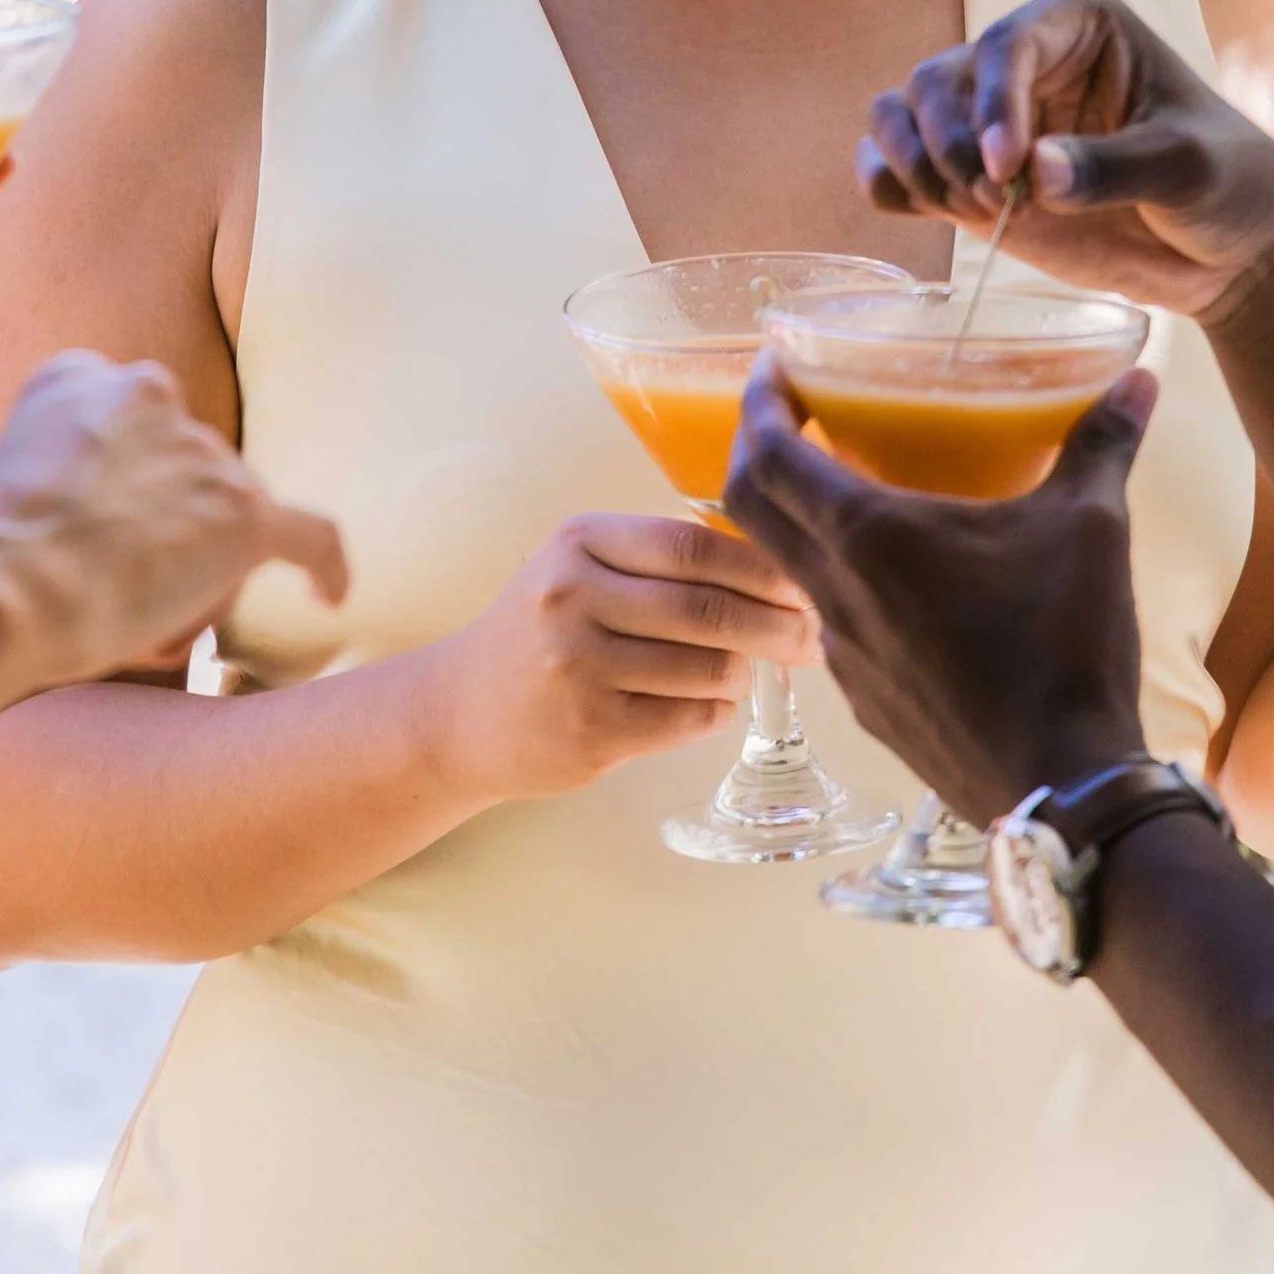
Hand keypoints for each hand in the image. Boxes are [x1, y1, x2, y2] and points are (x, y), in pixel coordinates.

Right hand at [0, 350, 349, 690]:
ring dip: (195, 564)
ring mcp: (200, 450)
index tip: (103, 524)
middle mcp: (149, 391)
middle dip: (159, 524)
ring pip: (220, 512)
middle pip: (181, 466)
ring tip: (137, 624)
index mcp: (77, 376)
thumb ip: (40, 484)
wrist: (0, 584)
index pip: (124, 423)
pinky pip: (308, 535)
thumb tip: (58, 536)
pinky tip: (328, 596)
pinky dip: (322, 565)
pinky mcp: (242, 512)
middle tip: (108, 587)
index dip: (122, 482)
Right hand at [419, 514, 814, 803]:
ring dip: (743, 673)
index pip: (694, 546)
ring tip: (744, 670)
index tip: (808, 580)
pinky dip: (715, 712)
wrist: (459, 712)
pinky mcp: (589, 731)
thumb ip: (660, 560)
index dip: (763, 566)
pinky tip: (709, 703)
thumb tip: (776, 568)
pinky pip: (688, 720)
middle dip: (778, 625)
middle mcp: (574, 597)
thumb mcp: (584, 567)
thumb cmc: (544, 628)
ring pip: (707, 668)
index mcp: (582, 542)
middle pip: (709, 610)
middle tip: (814, 636)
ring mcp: (578, 667)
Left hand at [724, 362, 1154, 824]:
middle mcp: (835, 593)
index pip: (766, 456)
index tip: (773, 361)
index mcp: (867, 537)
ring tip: (842, 487)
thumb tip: (1141, 378)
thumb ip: (1104, 443)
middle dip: (753, 449)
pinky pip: (828, 625)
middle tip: (786, 411)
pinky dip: (836, 582)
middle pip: (747, 508)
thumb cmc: (1064, 645)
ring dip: (794, 521)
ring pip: (787, 570)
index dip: (757, 401)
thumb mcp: (1091, 526)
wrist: (1063, 786)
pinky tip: (891, 580)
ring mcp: (843, 657)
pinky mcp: (866, 704)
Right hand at [856, 0, 1273, 325]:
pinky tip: (924, 209)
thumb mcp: (1190, 169)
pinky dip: (891, 184)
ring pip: (903, 114)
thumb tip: (1034, 172)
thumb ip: (1116, 167)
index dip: (992, 103)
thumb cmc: (1227, 184)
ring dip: (916, 162)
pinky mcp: (972, 175)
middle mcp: (1022, 60)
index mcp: (1077, 22)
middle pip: (938, 79)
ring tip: (967, 208)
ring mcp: (990, 119)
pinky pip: (896, 165)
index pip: (1006, 44)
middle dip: (948, 142)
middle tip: (993, 199)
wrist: (1228, 251)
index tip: (1003, 167)